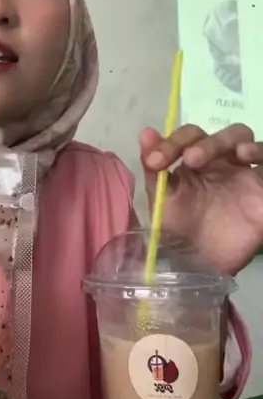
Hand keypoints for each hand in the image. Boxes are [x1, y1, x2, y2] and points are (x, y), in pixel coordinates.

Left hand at [140, 123, 262, 275]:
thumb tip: (146, 132)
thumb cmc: (178, 230)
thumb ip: (154, 167)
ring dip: (244, 143)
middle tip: (191, 160)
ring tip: (239, 153)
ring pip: (253, 145)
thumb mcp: (162, 199)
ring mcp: (247, 177)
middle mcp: (224, 163)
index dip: (173, 142)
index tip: (155, 162)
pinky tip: (253, 164)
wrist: (198, 266)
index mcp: (198, 160)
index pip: (192, 136)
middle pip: (226, 135)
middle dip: (209, 143)